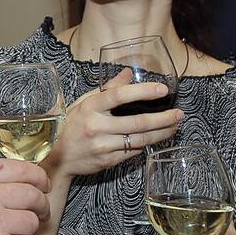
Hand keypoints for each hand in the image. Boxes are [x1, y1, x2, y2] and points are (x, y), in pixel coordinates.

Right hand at [48, 68, 182, 177]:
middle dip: (164, 119)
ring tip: (175, 126)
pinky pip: (134, 152)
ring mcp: (103, 146)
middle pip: (138, 122)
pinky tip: (157, 138)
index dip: (143, 91)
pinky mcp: (108, 161)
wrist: (56, 157)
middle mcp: (97, 126)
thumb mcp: (84, 102)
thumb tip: (128, 73)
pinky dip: (147, 144)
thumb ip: (108, 89)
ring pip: (140, 139)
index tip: (162, 89)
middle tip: (179, 114)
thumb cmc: (71, 125)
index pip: (119, 96)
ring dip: (162, 133)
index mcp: (90, 107)